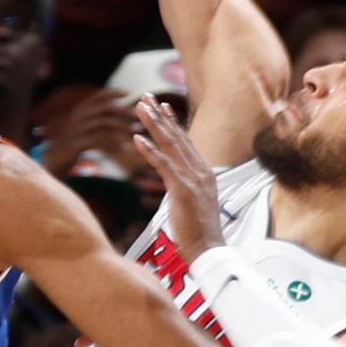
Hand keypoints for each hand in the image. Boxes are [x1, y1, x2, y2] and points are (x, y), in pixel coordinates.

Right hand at [38, 88, 138, 175]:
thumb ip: (97, 117)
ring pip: (103, 123)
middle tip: (137, 116)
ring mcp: (77, 130)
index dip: (113, 92)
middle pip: (103, 107)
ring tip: (135, 131)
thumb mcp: (83, 125)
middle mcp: (78, 116)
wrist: (54, 158)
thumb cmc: (74, 141)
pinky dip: (114, 144)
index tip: (129, 92)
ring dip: (121, 127)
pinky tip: (126, 149)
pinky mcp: (77, 144)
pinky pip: (99, 141)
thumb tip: (120, 110)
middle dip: (122, 110)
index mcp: (81, 109)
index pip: (98, 95)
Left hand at [131, 96, 224, 261]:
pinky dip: (149, 151)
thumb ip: (187, 185)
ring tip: (138, 107)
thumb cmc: (199, 230)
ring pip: (170, 145)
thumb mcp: (195, 201)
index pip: (185, 141)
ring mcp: (192, 178)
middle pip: (176, 136)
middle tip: (145, 97)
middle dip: (159, 115)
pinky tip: (136, 138)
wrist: (209, 249)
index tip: (160, 106)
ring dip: (152, 124)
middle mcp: (200, 170)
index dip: (171, 122)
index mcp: (204, 172)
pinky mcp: (182, 190)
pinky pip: (163, 165)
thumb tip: (176, 180)